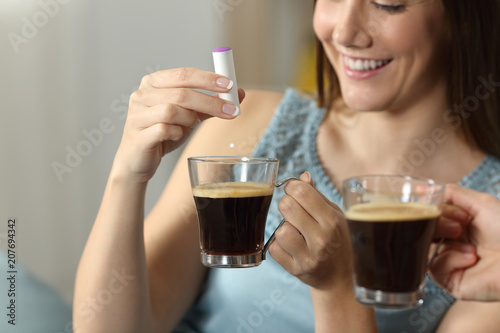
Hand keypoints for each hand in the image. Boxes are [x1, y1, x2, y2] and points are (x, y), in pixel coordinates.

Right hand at [112, 67, 244, 182]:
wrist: (138, 160)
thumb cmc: (163, 133)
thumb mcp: (189, 116)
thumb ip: (210, 104)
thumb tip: (238, 93)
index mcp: (154, 82)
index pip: (184, 74)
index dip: (207, 78)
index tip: (229, 85)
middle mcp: (142, 94)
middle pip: (181, 93)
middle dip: (210, 101)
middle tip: (231, 110)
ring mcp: (137, 114)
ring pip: (172, 110)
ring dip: (190, 119)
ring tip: (190, 125)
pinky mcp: (138, 135)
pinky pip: (164, 129)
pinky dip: (176, 133)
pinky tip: (176, 135)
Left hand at [270, 172, 352, 290]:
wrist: (340, 277)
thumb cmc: (337, 239)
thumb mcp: (334, 215)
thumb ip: (316, 196)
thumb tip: (303, 176)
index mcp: (332, 220)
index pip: (301, 191)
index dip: (292, 187)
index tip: (294, 191)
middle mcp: (321, 239)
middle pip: (286, 206)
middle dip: (286, 204)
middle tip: (293, 212)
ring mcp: (308, 256)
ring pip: (279, 229)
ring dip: (283, 228)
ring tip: (295, 232)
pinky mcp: (295, 270)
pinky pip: (274, 248)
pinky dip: (278, 245)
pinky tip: (291, 247)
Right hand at [429, 184, 499, 300]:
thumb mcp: (481, 203)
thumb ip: (451, 193)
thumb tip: (420, 189)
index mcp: (457, 225)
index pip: (431, 216)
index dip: (437, 212)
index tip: (457, 213)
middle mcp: (452, 243)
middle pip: (424, 230)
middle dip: (439, 226)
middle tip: (458, 227)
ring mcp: (450, 262)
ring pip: (425, 248)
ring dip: (447, 243)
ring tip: (471, 246)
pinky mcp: (451, 281)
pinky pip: (435, 267)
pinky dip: (451, 259)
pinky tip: (471, 258)